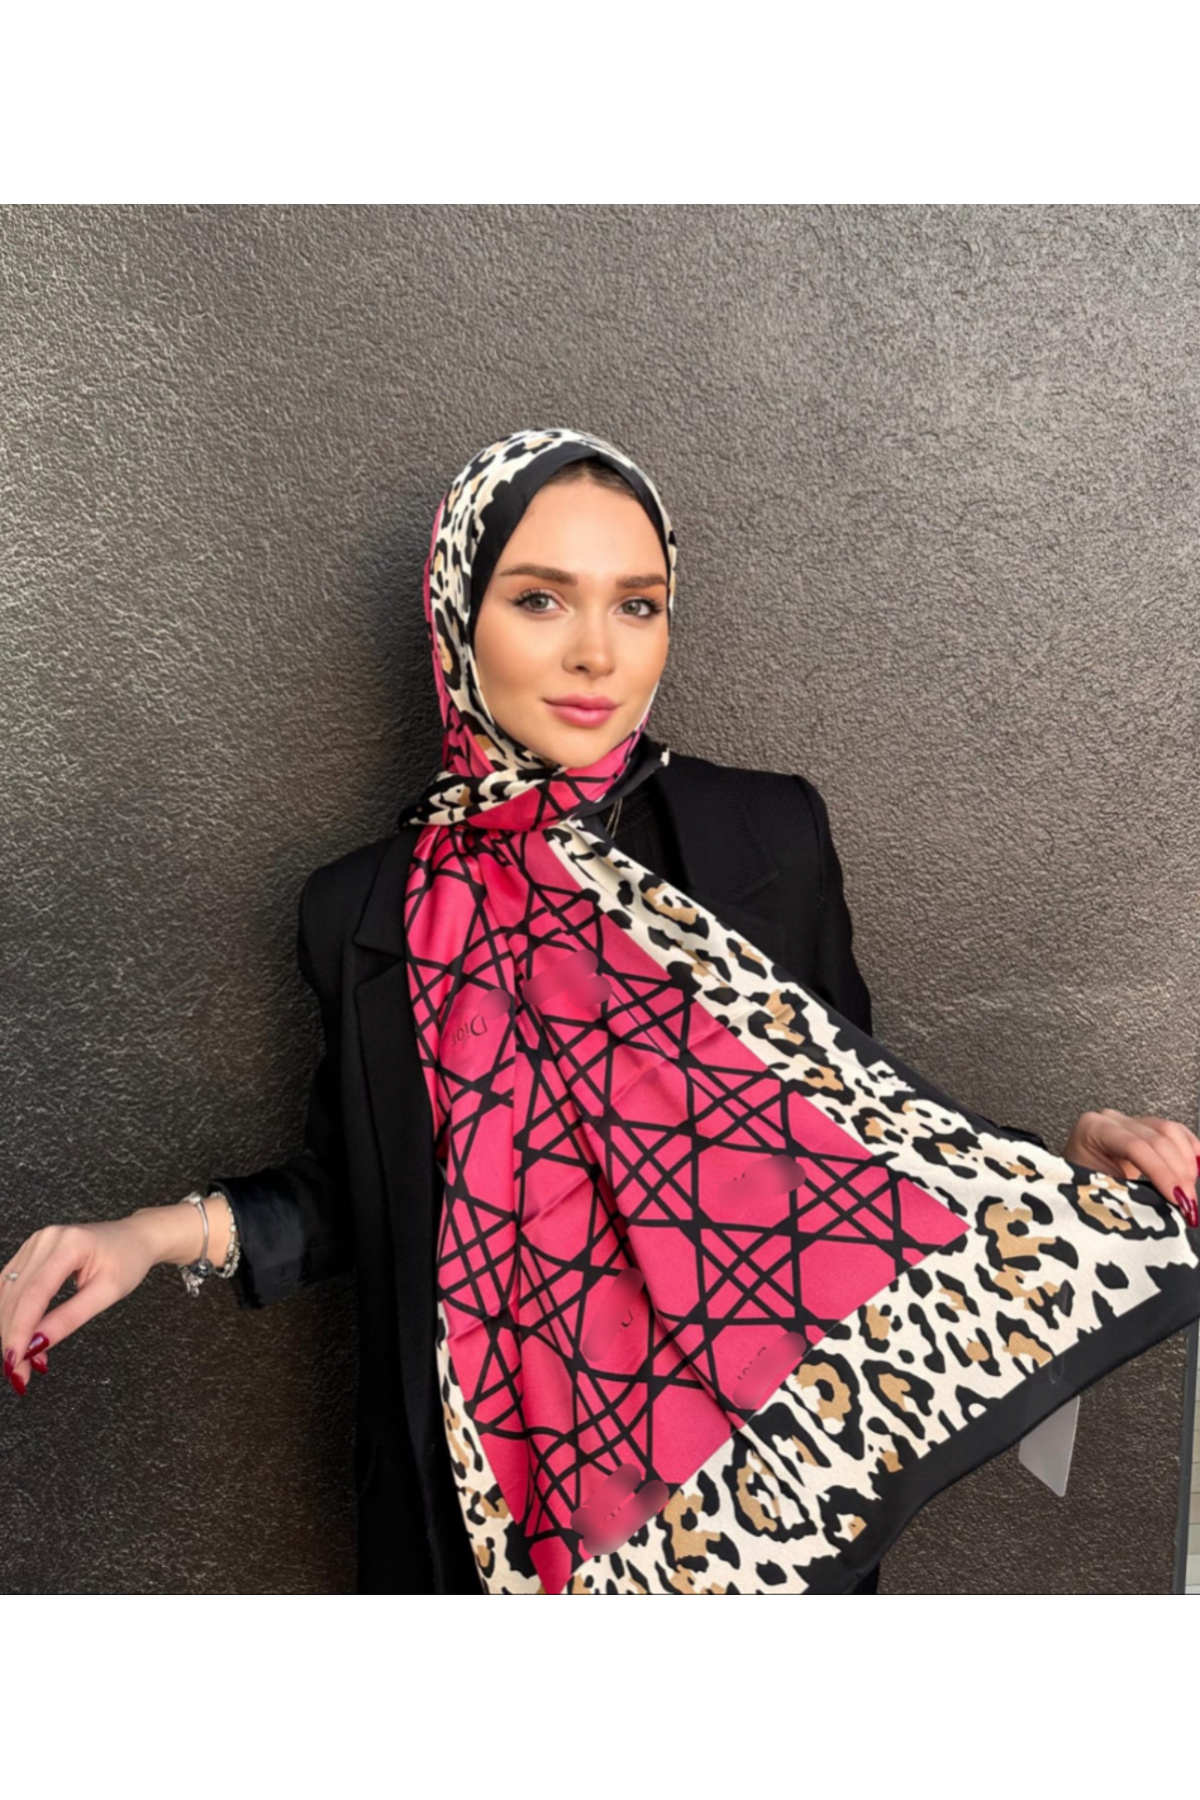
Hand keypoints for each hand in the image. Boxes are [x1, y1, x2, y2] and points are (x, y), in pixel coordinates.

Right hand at [0, 1216, 161, 1397]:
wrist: (134, 1237)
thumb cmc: (128, 1261)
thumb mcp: (108, 1293)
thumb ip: (70, 1318)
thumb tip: (37, 1345)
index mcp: (69, 1244)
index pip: (34, 1293)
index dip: (20, 1330)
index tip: (15, 1362)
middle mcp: (46, 1239)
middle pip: (16, 1295)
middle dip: (13, 1337)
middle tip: (19, 1373)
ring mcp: (35, 1243)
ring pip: (7, 1293)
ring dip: (8, 1329)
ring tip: (22, 1362)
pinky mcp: (30, 1252)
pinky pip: (9, 1286)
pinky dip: (11, 1314)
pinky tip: (17, 1337)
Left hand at [1063, 1109, 1199, 1228]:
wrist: (1067, 1186)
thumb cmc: (1075, 1191)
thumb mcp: (1097, 1194)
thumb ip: (1129, 1195)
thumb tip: (1165, 1208)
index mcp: (1092, 1129)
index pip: (1136, 1146)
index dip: (1162, 1173)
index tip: (1179, 1200)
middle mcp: (1111, 1120)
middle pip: (1157, 1138)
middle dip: (1178, 1175)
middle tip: (1189, 1206)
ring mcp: (1129, 1123)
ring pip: (1170, 1131)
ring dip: (1186, 1164)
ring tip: (1189, 1193)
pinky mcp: (1144, 1130)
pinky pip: (1175, 1133)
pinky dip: (1190, 1151)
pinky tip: (1196, 1168)